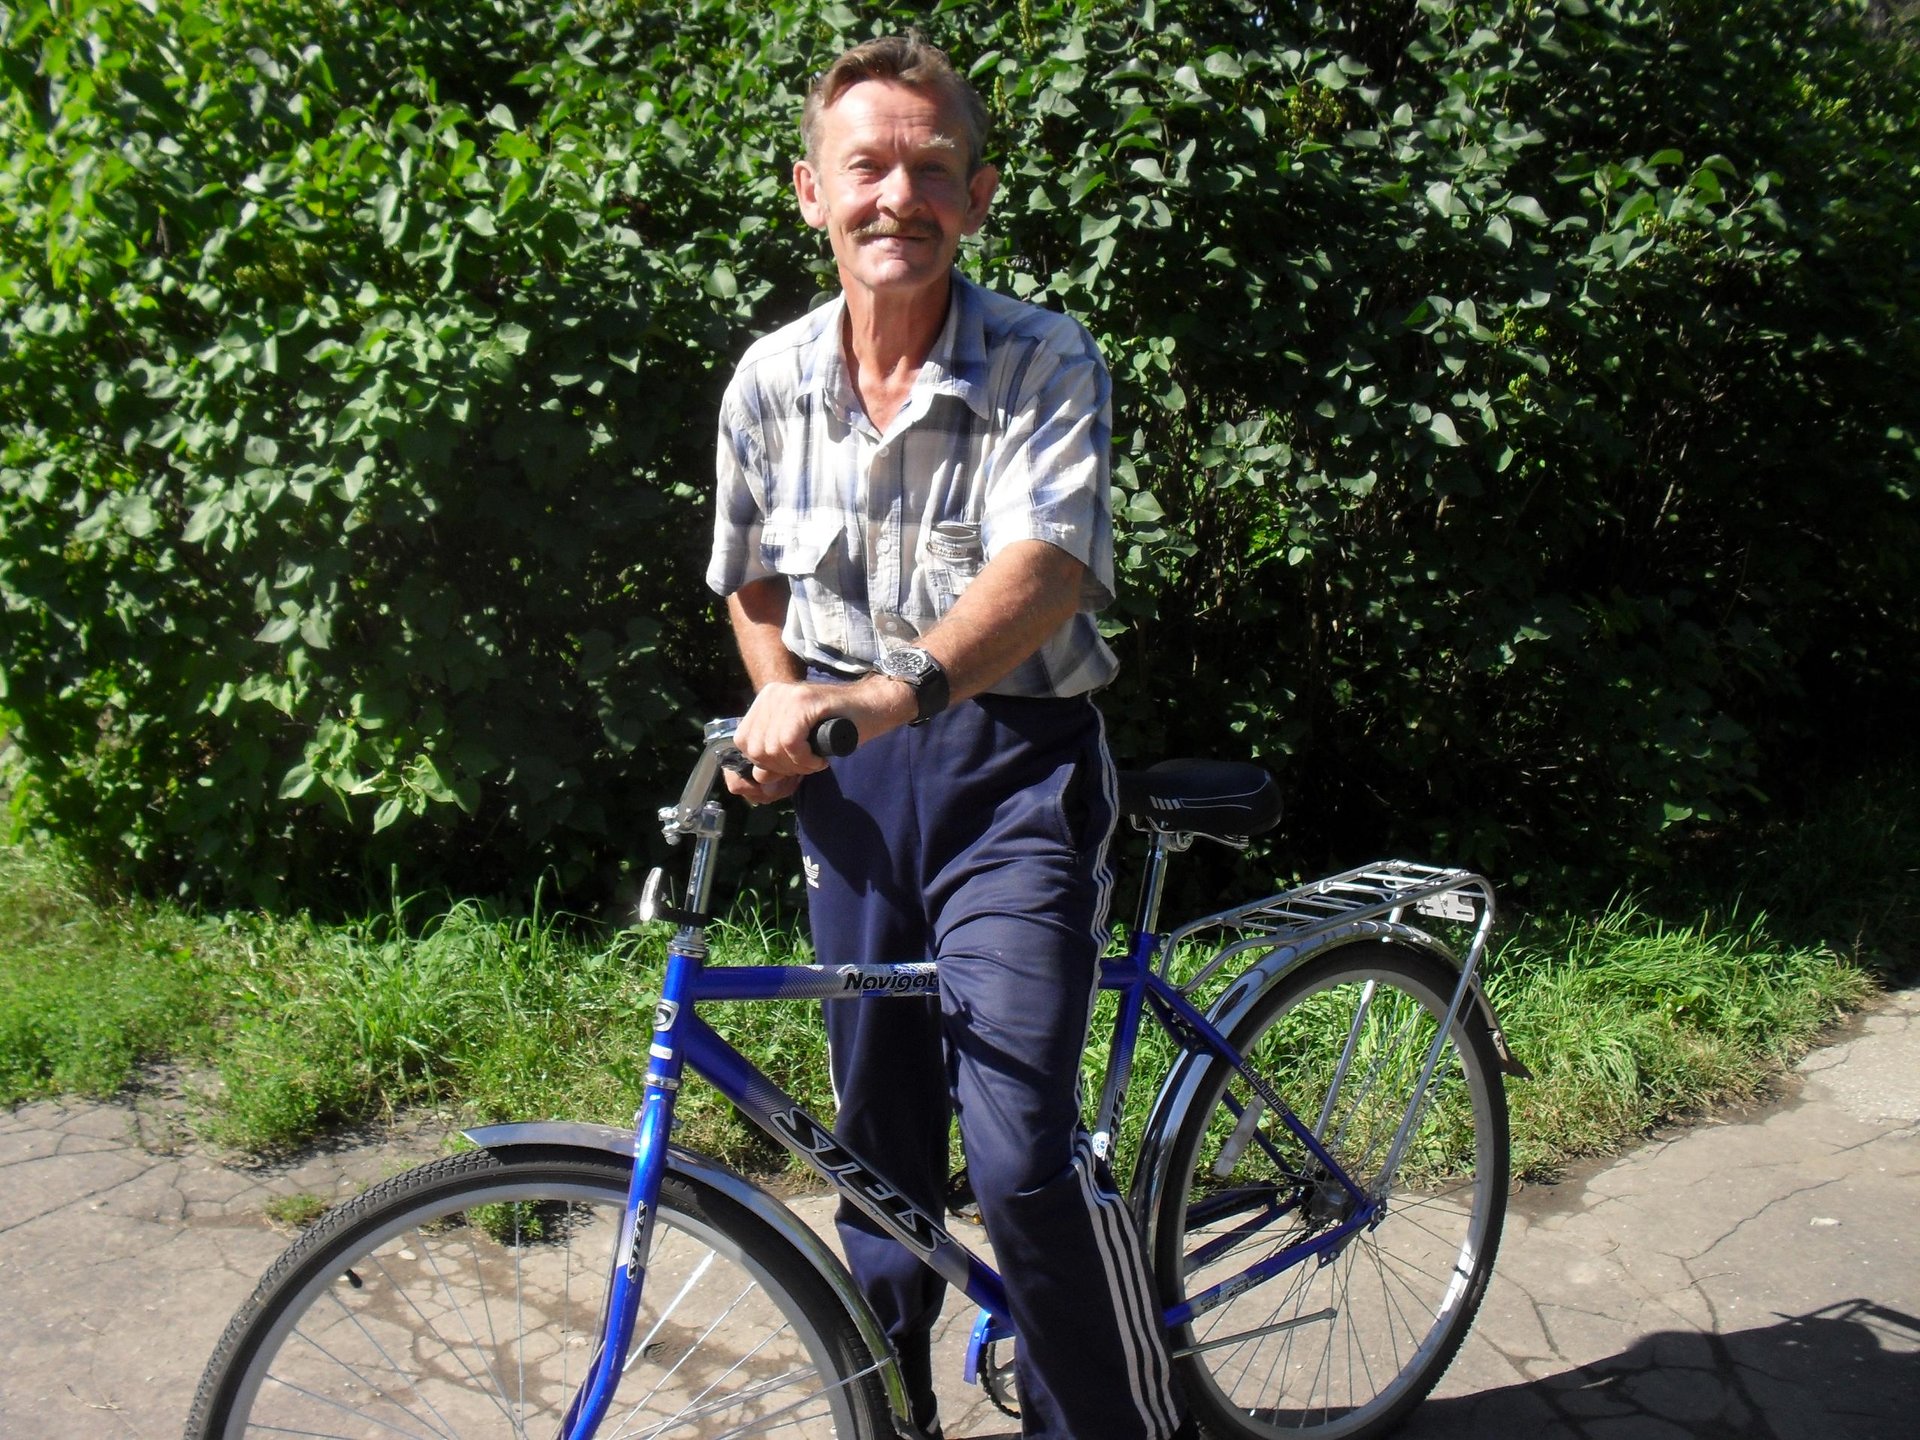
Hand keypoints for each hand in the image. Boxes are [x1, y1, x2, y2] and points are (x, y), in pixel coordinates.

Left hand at [725, 681, 836, 805]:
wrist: (874, 707)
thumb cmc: (839, 728)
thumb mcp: (798, 743)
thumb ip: (775, 759)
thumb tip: (758, 782)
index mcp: (765, 700)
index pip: (743, 742)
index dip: (765, 764)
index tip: (791, 767)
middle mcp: (771, 694)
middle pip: (755, 748)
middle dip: (781, 767)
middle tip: (807, 764)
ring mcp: (786, 695)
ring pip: (772, 748)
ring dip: (796, 765)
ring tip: (815, 760)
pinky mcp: (803, 701)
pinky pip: (789, 743)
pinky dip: (805, 759)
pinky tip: (819, 759)